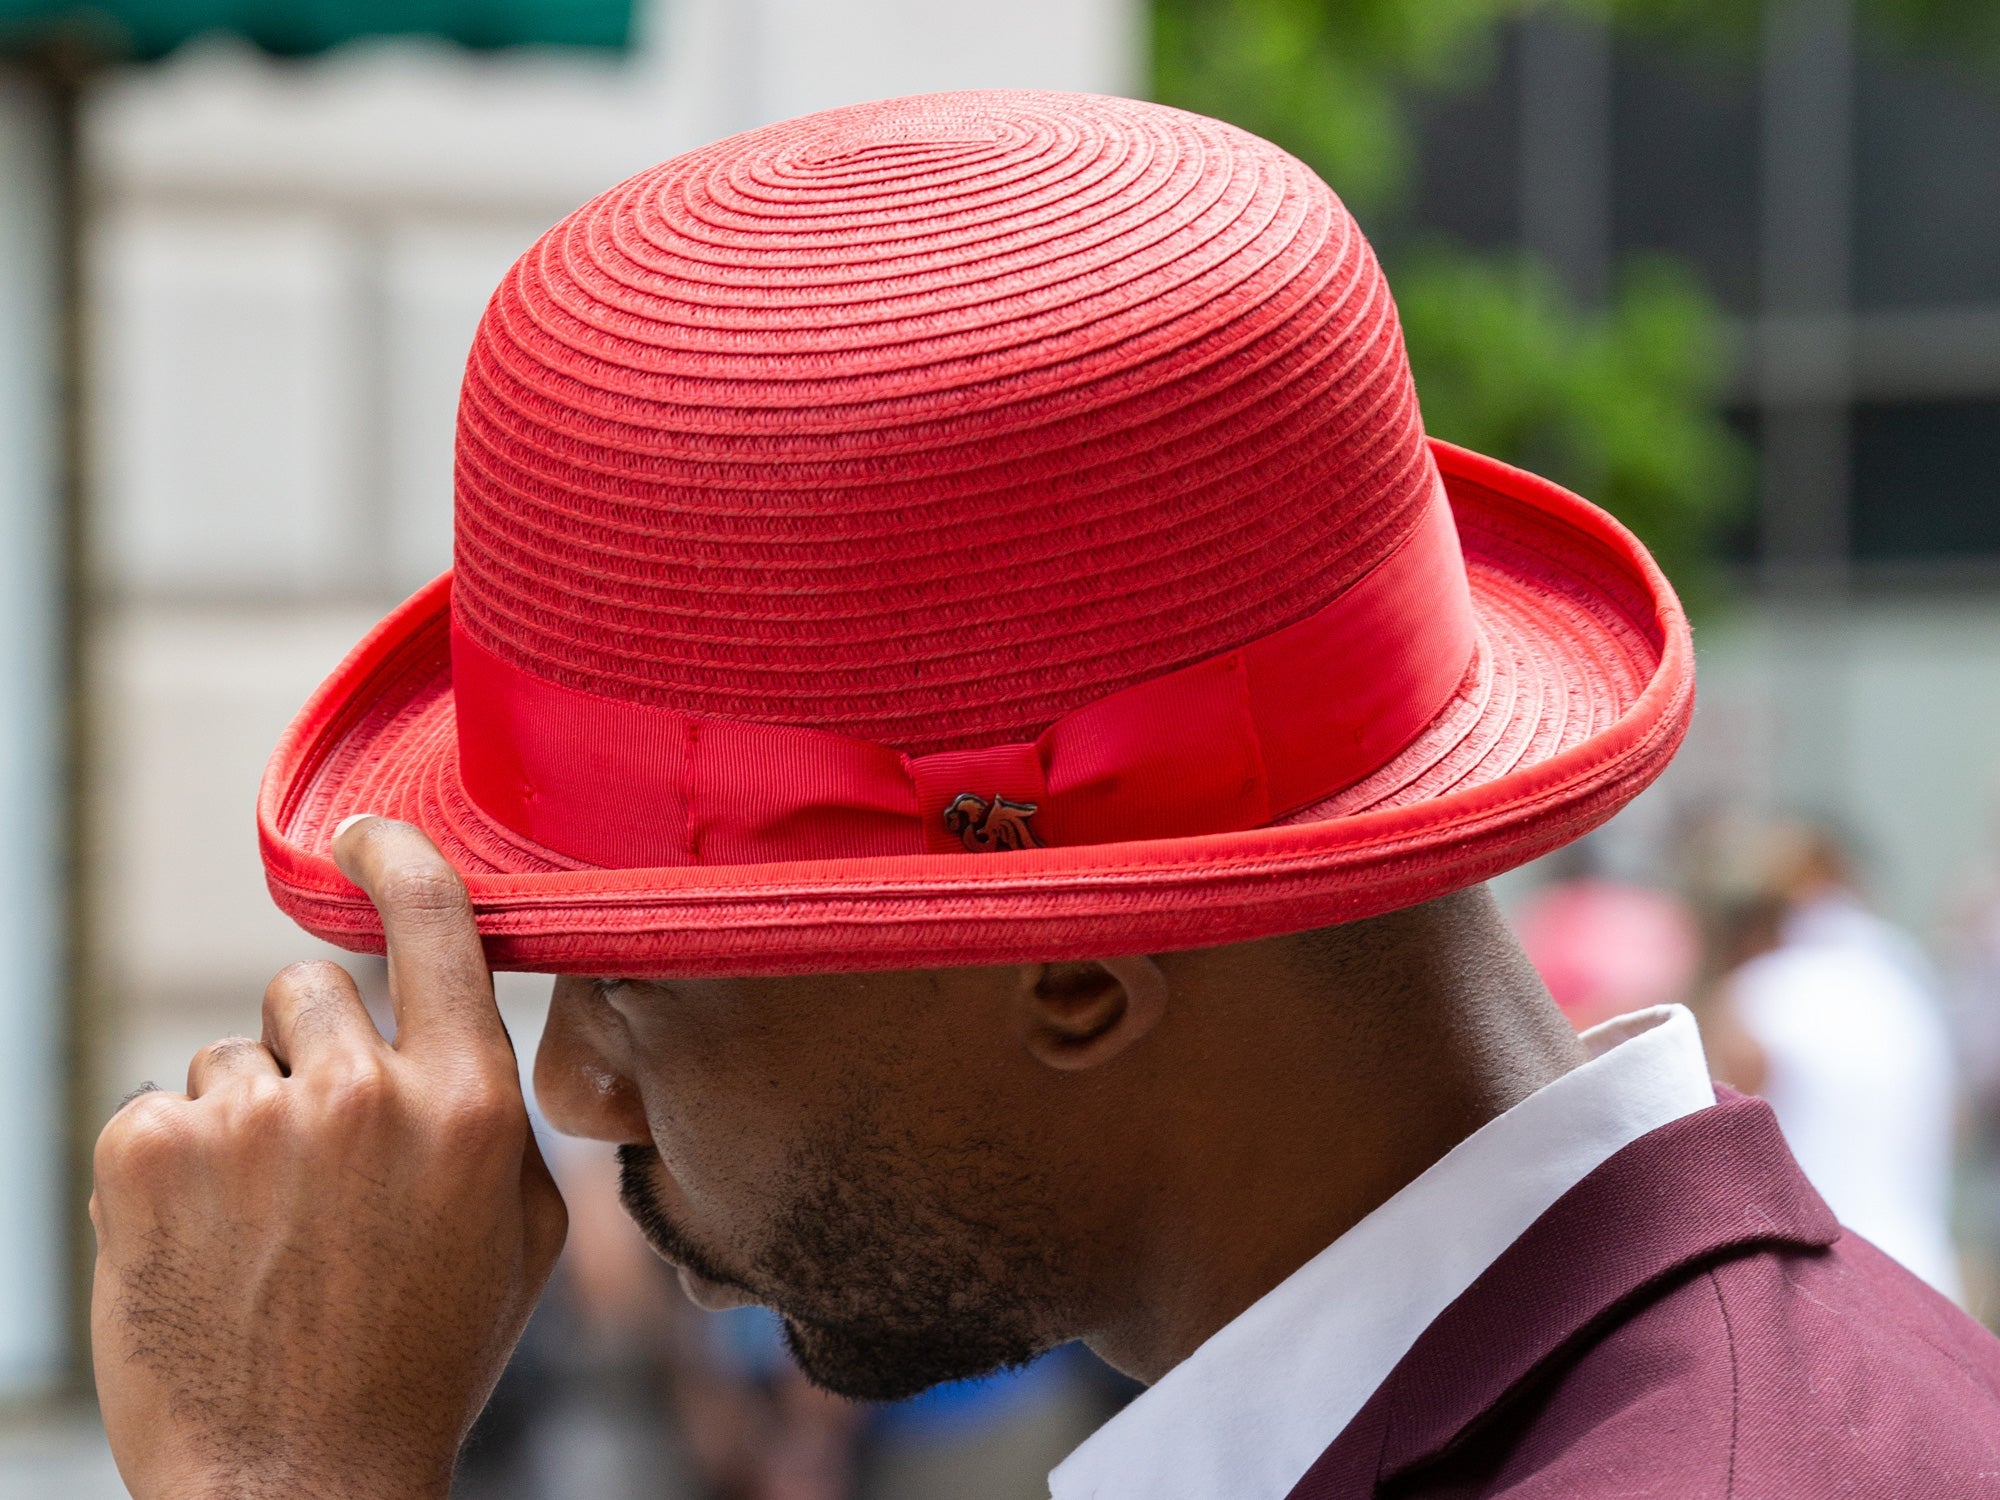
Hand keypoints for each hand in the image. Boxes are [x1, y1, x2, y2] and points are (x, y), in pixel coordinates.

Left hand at [90, 818, 566, 1499]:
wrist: (297, 1482)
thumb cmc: (423, 1360)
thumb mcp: (524, 1238)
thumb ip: (501, 1115)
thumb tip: (464, 1029)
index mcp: (470, 1105)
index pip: (435, 924)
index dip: (399, 859)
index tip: (366, 834)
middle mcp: (363, 1095)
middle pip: (310, 987)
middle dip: (311, 1050)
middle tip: (316, 1157)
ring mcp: (248, 1121)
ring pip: (231, 1059)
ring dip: (243, 1121)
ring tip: (261, 1230)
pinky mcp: (147, 1153)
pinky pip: (159, 1108)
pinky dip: (171, 1166)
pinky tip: (203, 1243)